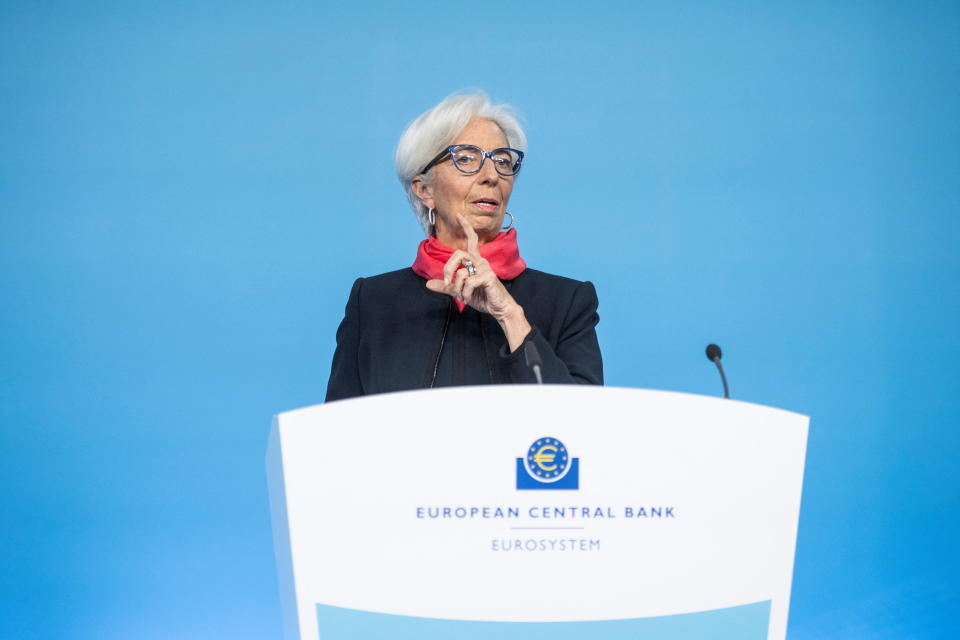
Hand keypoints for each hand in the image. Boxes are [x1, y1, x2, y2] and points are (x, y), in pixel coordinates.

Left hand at [426, 214, 531, 350]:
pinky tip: (469, 299)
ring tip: (463, 297)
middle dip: (448, 269)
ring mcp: (485, 268)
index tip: (459, 215)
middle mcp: (481, 261)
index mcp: (475, 261)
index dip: (466, 227)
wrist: (499, 309)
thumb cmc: (482, 297)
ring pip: (461, 272)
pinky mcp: (488, 277)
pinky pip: (469, 283)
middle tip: (448, 283)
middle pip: (458, 254)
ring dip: (458, 289)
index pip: (471, 240)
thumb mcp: (461, 291)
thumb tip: (428, 284)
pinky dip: (465, 294)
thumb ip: (446, 287)